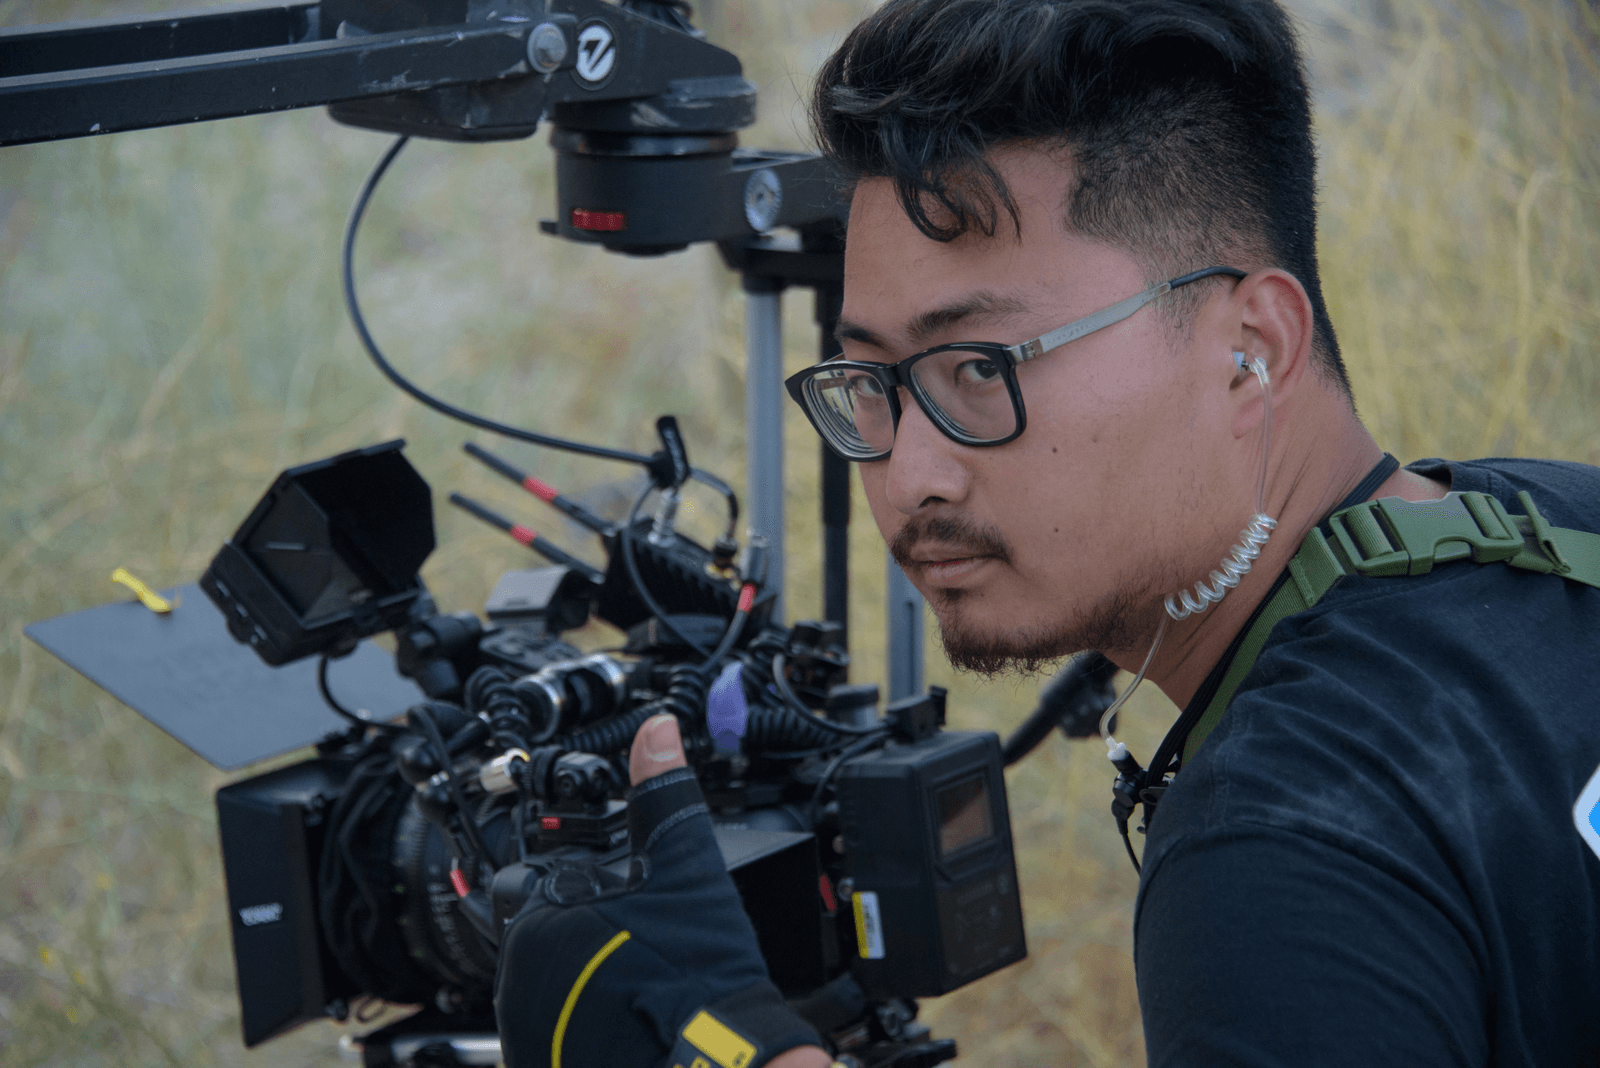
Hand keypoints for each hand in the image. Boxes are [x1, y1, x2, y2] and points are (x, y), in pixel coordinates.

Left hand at [493, 712, 826, 1067]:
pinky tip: (635, 1033)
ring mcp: (526, 1040)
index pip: (559, 905)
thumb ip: (665, 793)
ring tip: (647, 1001)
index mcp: (536, 926)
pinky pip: (564, 1044)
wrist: (719, 1065)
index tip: (641, 929)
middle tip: (651, 965)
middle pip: (557, 957)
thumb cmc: (698, 974)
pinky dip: (593, 1040)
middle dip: (598, 956)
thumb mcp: (685, 865)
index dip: (606, 910)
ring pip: (560, 1002)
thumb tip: (658, 730)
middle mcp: (513, 989)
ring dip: (594, 1000)